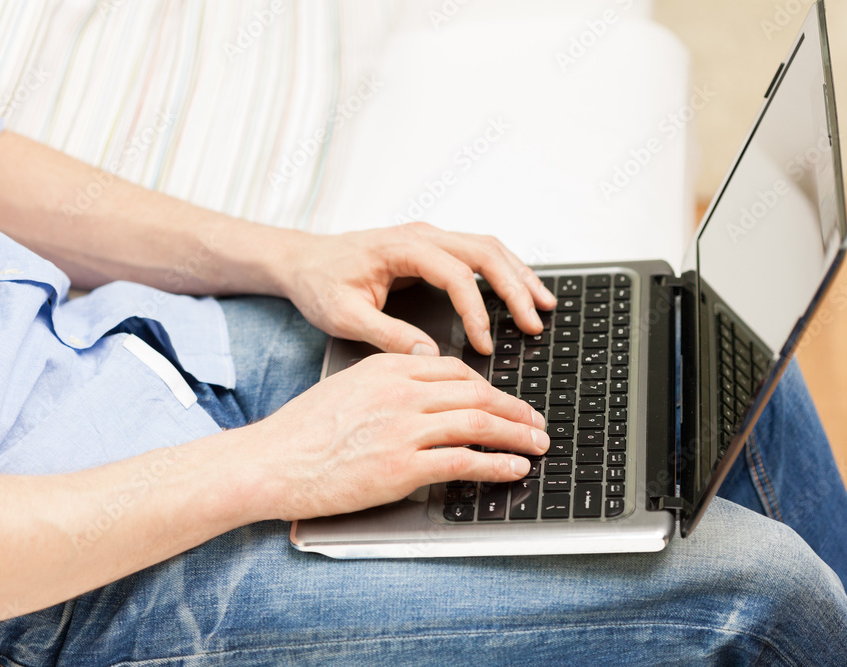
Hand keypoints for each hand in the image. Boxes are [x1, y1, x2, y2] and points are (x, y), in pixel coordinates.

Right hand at [240, 354, 549, 520]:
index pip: (455, 370)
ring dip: (517, 435)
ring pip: (479, 424)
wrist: (272, 461)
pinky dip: (498, 465)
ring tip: (538, 444)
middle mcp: (401, 392)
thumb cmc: (301, 430)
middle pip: (476, 394)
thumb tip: (424, 396)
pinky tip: (514, 469)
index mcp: (388, 368)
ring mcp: (404, 429)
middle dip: (515, 409)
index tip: (502, 399)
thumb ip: (389, 385)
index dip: (488, 386)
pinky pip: (465, 461)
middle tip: (536, 421)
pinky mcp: (402, 466)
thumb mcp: (348, 388)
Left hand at [282, 222, 555, 355]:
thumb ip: (386, 334)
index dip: (476, 311)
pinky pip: (478, 254)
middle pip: (484, 252)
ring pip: (488, 248)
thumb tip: (429, 356)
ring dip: (518, 275)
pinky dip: (503, 272)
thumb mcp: (344, 315)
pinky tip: (520, 292)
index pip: (456, 275)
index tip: (484, 345)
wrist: (302, 261)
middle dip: (515, 288)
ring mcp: (429, 238)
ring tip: (544, 305)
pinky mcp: (431, 248)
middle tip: (535, 323)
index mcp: (401, 248)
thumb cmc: (319, 283)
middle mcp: (421, 236)